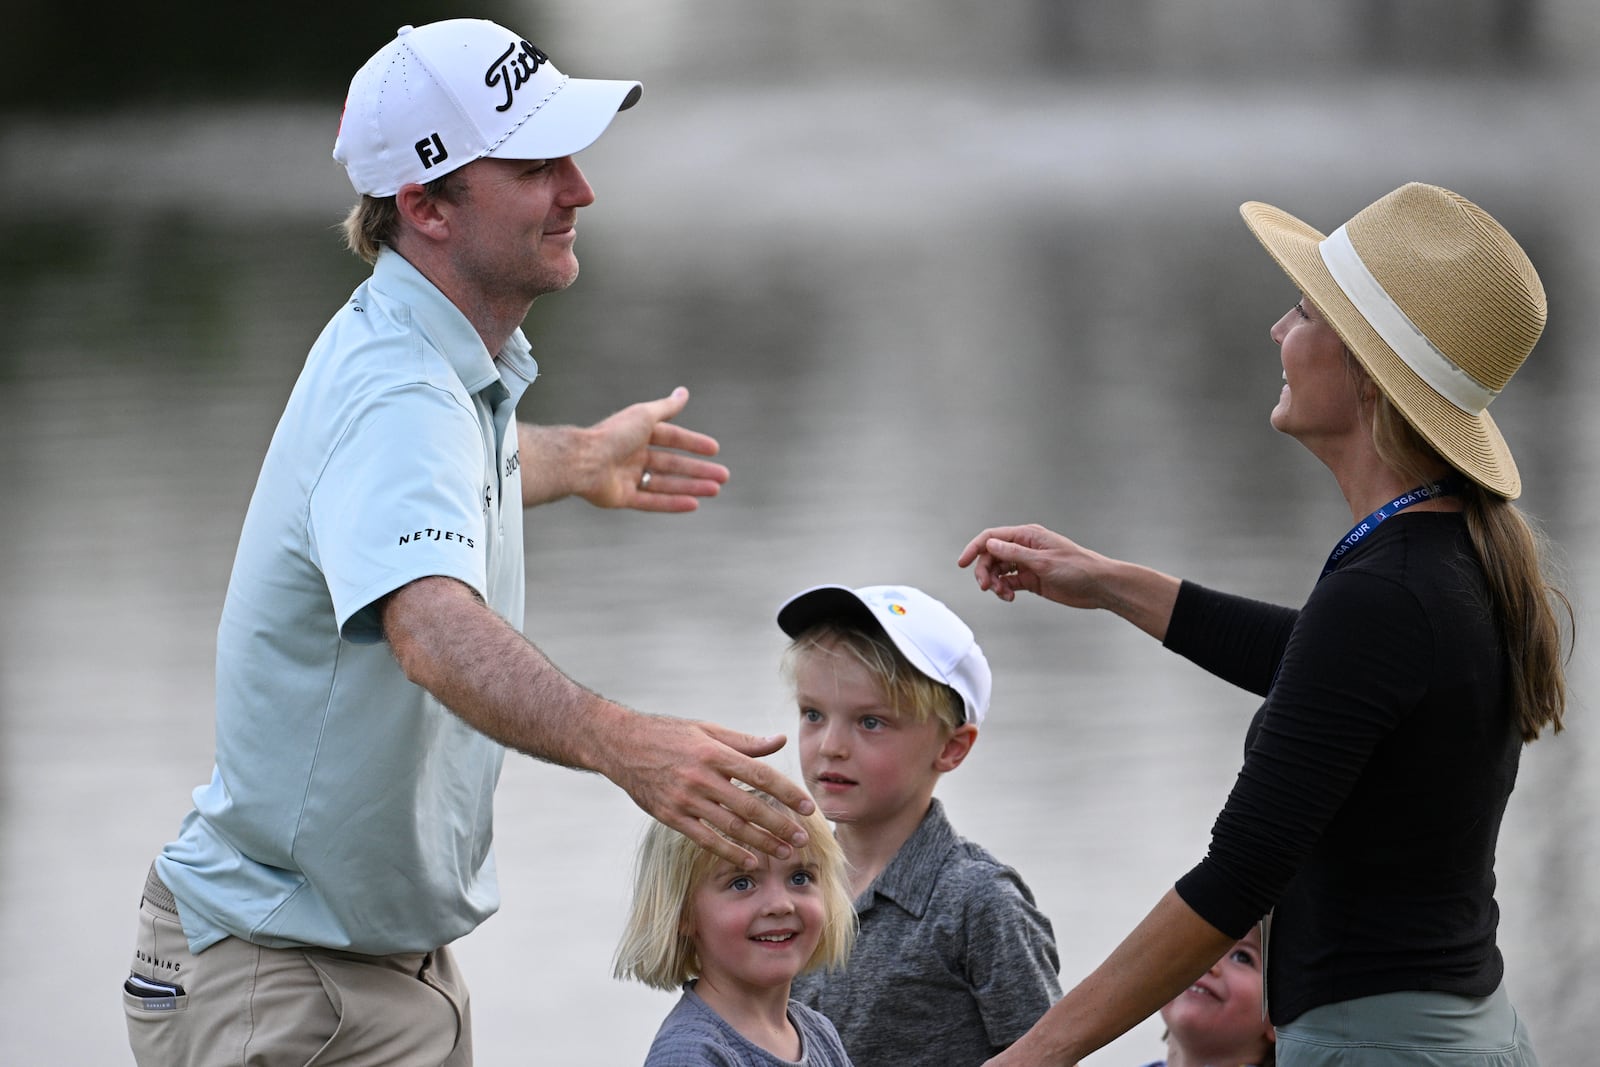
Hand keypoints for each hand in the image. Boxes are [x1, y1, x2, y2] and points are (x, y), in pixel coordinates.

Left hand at [574, 386, 729, 512]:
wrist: (583, 461)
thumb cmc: (613, 435)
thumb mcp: (644, 416)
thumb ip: (666, 407)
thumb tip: (684, 392)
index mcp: (637, 434)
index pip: (671, 438)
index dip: (693, 443)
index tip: (714, 450)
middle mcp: (633, 455)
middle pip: (672, 464)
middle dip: (698, 470)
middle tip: (723, 477)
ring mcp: (628, 477)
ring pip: (666, 484)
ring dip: (691, 487)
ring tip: (715, 490)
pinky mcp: (622, 497)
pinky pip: (652, 501)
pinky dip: (673, 503)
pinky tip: (694, 505)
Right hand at [602, 715, 816, 868]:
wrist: (620, 744)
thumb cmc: (668, 734)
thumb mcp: (707, 729)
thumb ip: (745, 741)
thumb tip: (780, 740)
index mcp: (714, 752)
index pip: (760, 775)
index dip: (786, 792)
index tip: (807, 807)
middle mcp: (701, 777)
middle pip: (750, 806)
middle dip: (780, 824)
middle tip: (803, 838)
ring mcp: (685, 799)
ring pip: (731, 826)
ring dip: (761, 842)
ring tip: (784, 853)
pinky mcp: (670, 816)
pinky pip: (705, 838)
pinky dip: (729, 852)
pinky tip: (749, 860)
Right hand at [956, 523, 1111, 607]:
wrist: (1098, 586)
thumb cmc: (1077, 568)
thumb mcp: (1044, 561)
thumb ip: (1015, 552)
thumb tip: (990, 544)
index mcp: (1027, 535)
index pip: (992, 537)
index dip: (974, 548)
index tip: (962, 563)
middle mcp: (1024, 547)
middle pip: (991, 555)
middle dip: (985, 571)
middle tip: (986, 587)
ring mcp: (1027, 564)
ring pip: (999, 570)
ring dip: (995, 583)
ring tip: (1003, 594)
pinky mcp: (1031, 579)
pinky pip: (1009, 583)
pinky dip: (1005, 590)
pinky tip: (1009, 597)